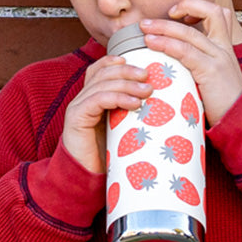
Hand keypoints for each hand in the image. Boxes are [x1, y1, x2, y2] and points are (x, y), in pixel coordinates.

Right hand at [62, 56, 152, 172]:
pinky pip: (96, 99)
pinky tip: (134, 103)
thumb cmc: (110, 155)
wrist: (87, 178)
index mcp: (92, 97)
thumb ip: (134, 111)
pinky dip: (117, 97)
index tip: (140, 63)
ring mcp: (77, 107)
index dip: (117, 62)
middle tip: (148, 76)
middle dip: (127, 71)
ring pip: (102, 83)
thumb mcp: (125, 128)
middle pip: (103, 72)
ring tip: (147, 90)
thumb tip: (166, 101)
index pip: (101, 69)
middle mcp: (82, 98)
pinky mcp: (76, 118)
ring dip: (127, 83)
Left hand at [140, 0, 241, 125]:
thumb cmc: (222, 102)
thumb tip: (172, 61)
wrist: (240, 120)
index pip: (219, 13)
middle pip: (208, 12)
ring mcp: (219, 57)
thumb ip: (199, 63)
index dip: (198, 6)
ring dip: (163, 27)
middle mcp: (224, 47)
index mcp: (225, 46)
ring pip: (190, 32)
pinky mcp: (211, 70)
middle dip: (178, 9)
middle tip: (150, 21)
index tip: (176, 14)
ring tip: (144, 29)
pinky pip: (185, 51)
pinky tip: (152, 43)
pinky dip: (166, 44)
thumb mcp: (214, 76)